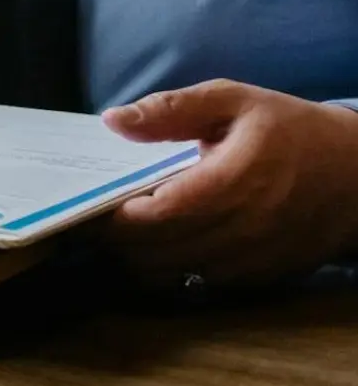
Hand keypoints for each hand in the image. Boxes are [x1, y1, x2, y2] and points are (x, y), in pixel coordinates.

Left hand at [102, 79, 357, 289]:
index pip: (158, 215)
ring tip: (126, 232)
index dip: (116, 216)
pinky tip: (165, 243)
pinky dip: (173, 268)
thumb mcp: (234, 101)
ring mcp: (256, 260)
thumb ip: (171, 110)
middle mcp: (246, 229)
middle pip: (159, 252)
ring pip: (175, 275)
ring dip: (142, 258)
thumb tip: (113, 121)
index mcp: (236, 181)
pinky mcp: (263, 277)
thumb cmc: (294, 131)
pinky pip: (202, 284)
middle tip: (98, 218)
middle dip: (119, 240)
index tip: (92, 202)